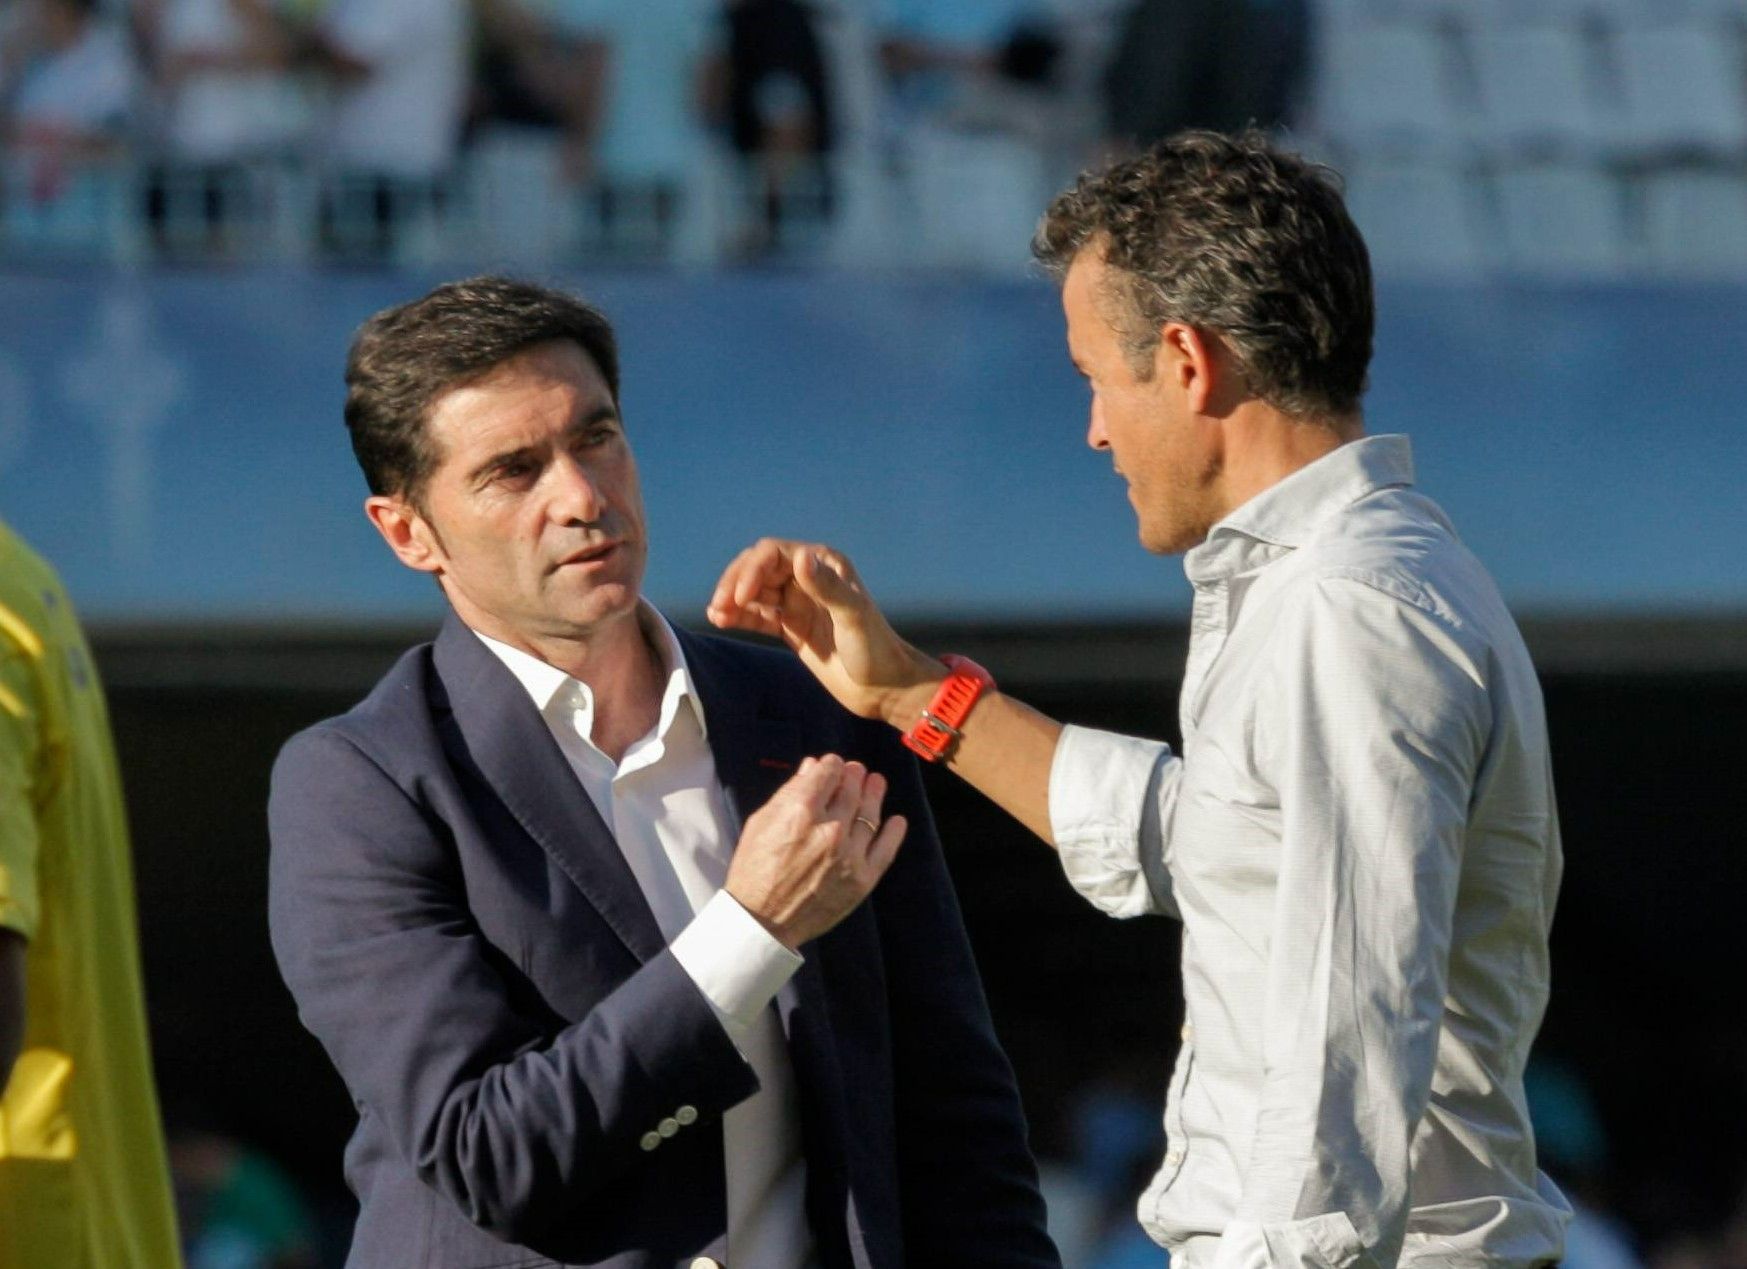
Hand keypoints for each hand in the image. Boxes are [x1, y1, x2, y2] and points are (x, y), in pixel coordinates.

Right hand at [707, 539, 942, 725]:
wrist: (884, 689)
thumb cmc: (876, 650)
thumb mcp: (853, 617)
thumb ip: (827, 587)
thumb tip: (800, 557)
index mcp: (825, 564)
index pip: (775, 553)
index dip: (752, 569)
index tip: (740, 596)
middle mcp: (809, 578)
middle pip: (759, 569)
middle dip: (735, 583)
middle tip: (718, 606)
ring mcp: (798, 603)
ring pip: (755, 592)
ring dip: (732, 599)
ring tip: (716, 614)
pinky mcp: (791, 628)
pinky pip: (758, 615)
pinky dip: (739, 616)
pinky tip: (722, 621)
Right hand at [725, 755, 906, 949]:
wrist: (762, 921)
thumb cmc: (754, 869)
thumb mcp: (761, 823)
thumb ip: (789, 793)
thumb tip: (813, 767)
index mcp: (800, 811)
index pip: (828, 772)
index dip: (831, 765)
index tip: (833, 766)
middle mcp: (829, 829)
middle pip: (852, 790)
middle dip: (854, 775)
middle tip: (857, 771)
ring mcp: (850, 855)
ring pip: (870, 814)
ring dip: (875, 794)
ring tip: (876, 783)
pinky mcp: (863, 879)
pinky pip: (886, 849)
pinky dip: (894, 832)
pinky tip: (897, 820)